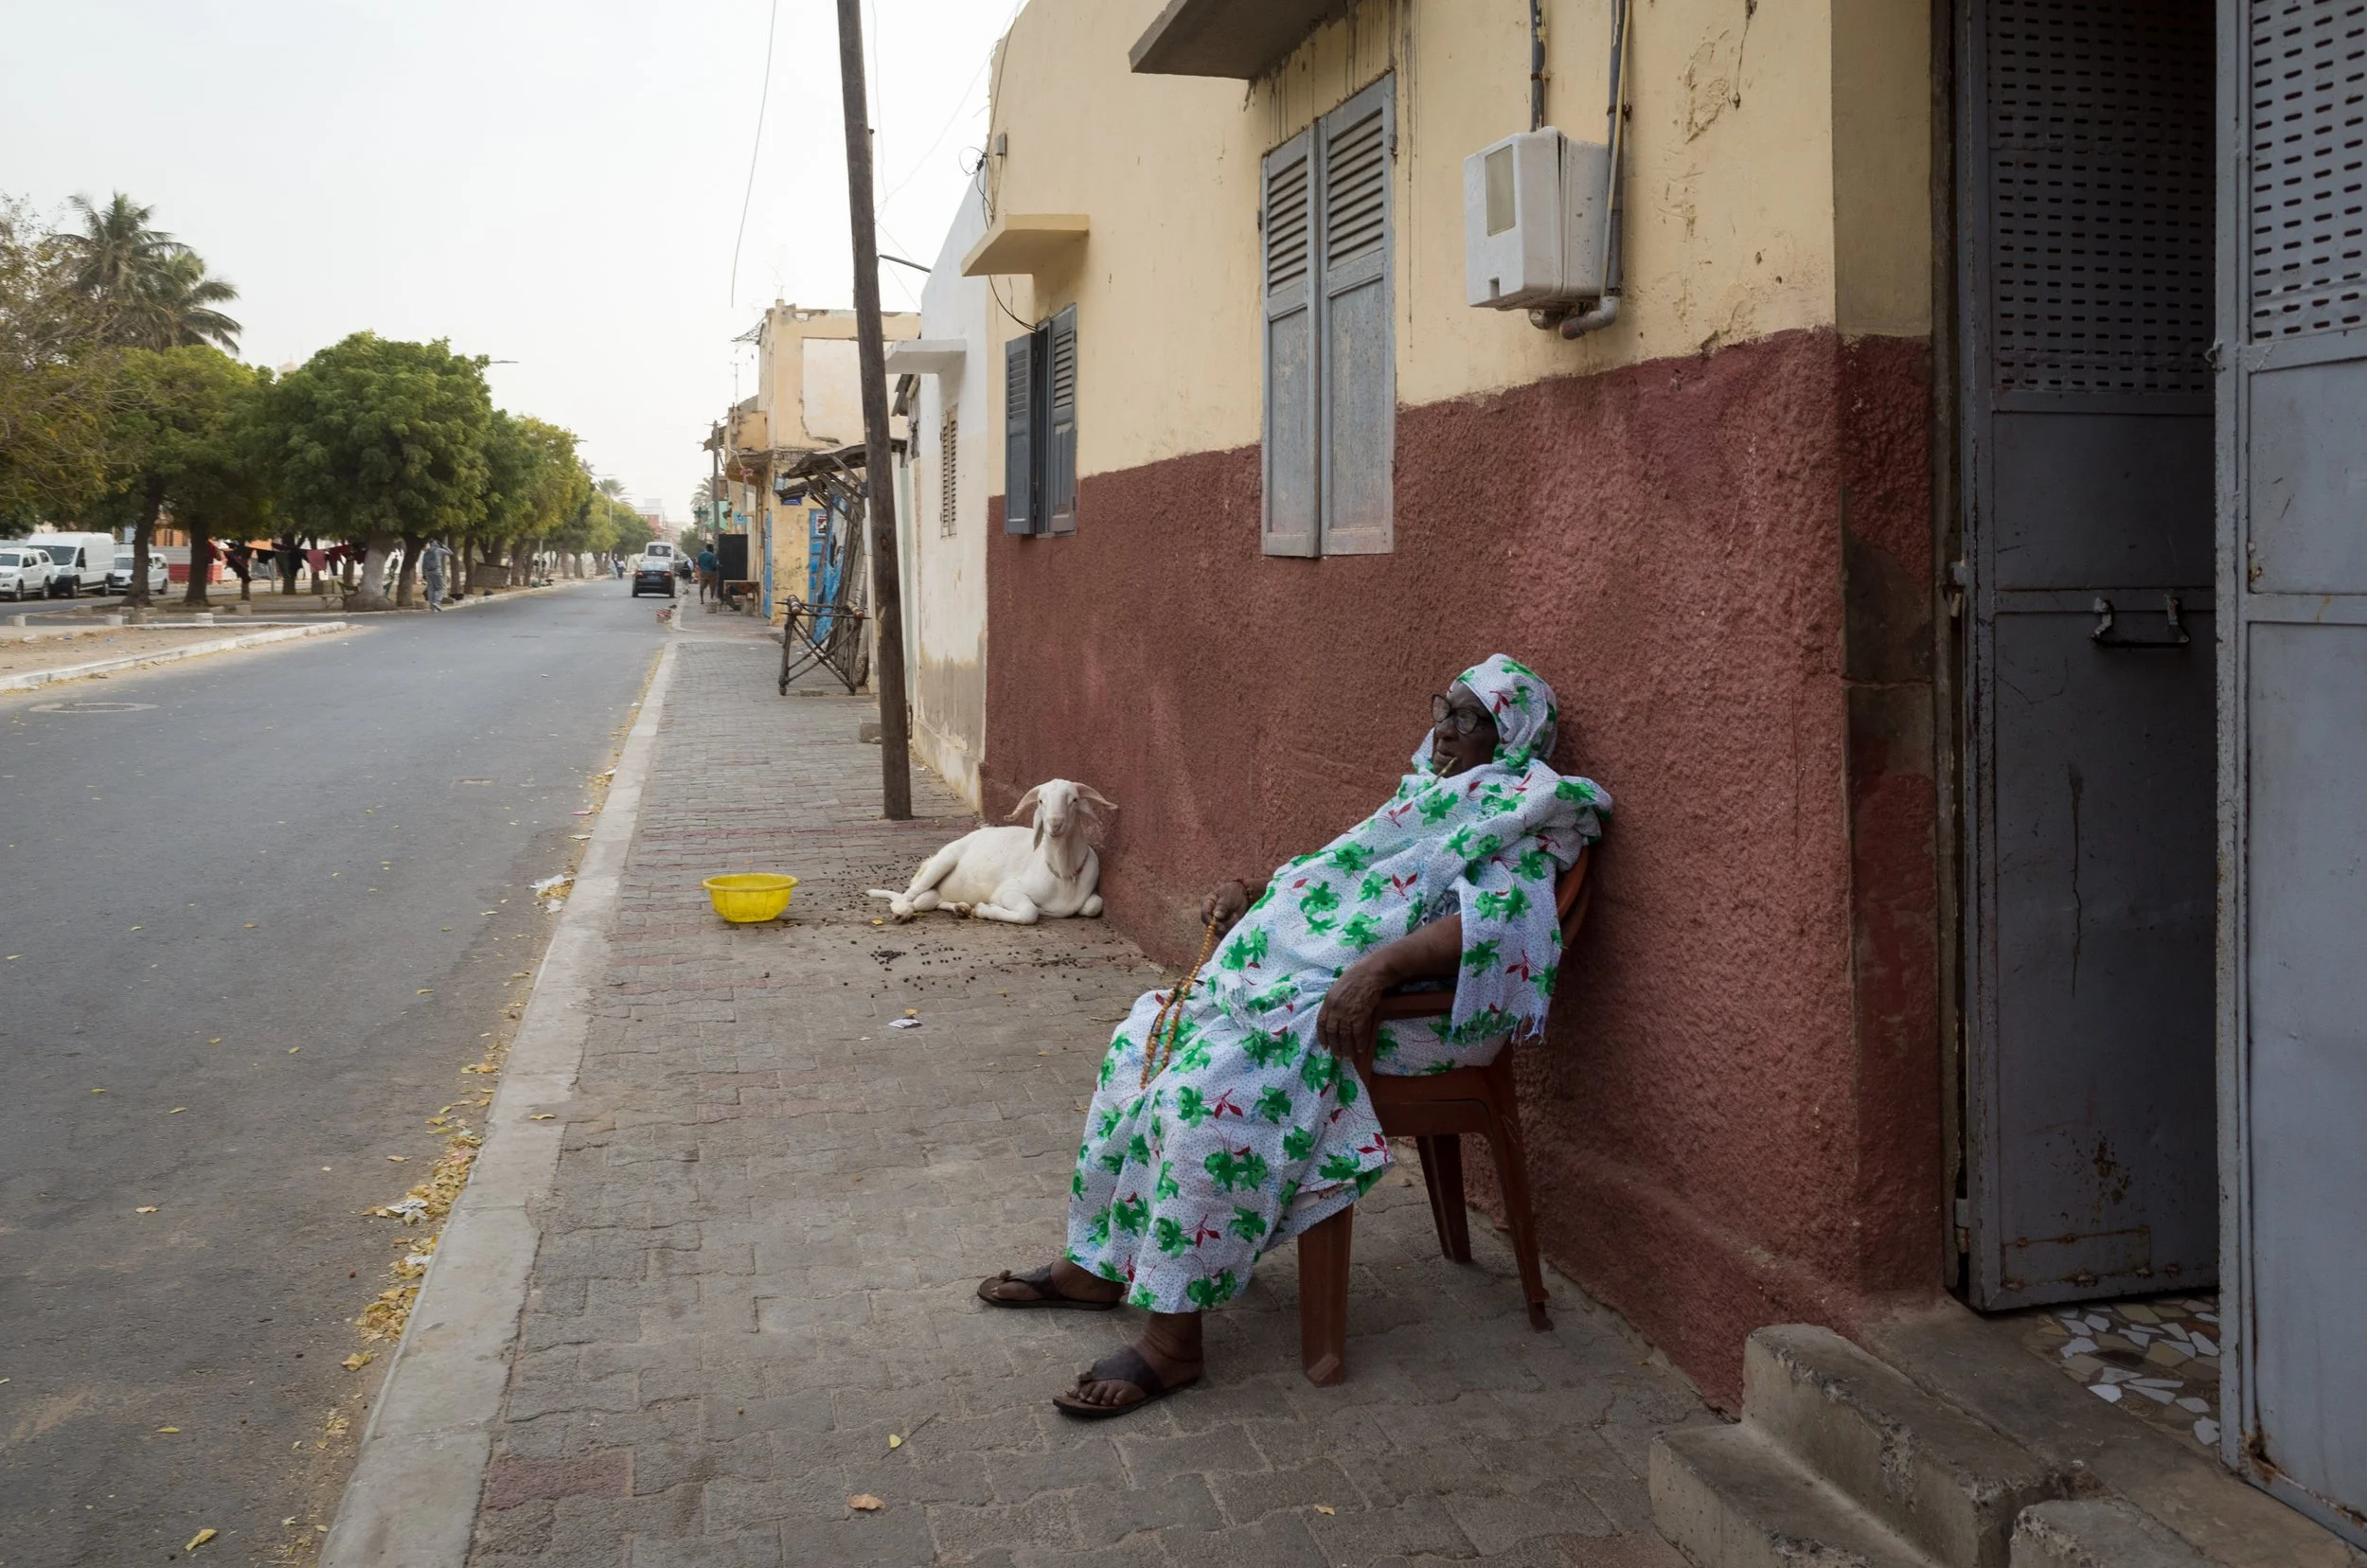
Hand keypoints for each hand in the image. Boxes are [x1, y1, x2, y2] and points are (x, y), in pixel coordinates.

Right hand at [1200, 879, 1252, 934]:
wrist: (1242, 894)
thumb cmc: (1233, 891)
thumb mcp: (1228, 895)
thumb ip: (1222, 905)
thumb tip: (1216, 916)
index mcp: (1207, 904)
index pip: (1205, 915)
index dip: (1211, 922)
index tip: (1221, 926)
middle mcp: (1210, 915)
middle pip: (1211, 926)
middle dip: (1223, 926)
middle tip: (1235, 918)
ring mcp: (1216, 922)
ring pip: (1219, 932)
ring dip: (1229, 928)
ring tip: (1237, 917)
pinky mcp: (1224, 927)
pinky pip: (1226, 934)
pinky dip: (1232, 931)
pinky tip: (1238, 922)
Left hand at [1316, 958, 1388, 1072]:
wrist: (1370, 973)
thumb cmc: (1355, 976)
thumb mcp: (1337, 987)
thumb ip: (1334, 1001)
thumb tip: (1334, 1014)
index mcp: (1328, 1001)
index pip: (1321, 1022)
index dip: (1322, 1036)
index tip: (1324, 1046)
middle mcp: (1335, 1009)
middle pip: (1332, 1032)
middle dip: (1334, 1046)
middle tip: (1337, 1056)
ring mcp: (1347, 1013)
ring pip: (1344, 1035)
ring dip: (1346, 1048)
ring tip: (1348, 1057)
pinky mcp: (1360, 1015)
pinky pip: (1358, 1033)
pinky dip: (1358, 1043)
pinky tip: (1359, 1050)